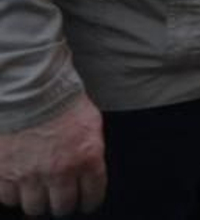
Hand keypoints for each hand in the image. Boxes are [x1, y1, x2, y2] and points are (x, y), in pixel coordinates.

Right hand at [0, 93, 105, 217]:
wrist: (30, 90)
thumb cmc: (62, 101)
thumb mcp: (91, 124)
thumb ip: (90, 151)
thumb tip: (90, 170)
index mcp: (86, 158)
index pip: (92, 196)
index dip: (89, 201)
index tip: (86, 202)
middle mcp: (59, 171)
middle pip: (62, 207)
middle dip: (63, 204)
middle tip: (61, 198)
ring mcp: (30, 175)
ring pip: (34, 207)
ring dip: (37, 200)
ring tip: (38, 190)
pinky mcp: (4, 173)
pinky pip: (9, 199)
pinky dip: (13, 194)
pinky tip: (18, 184)